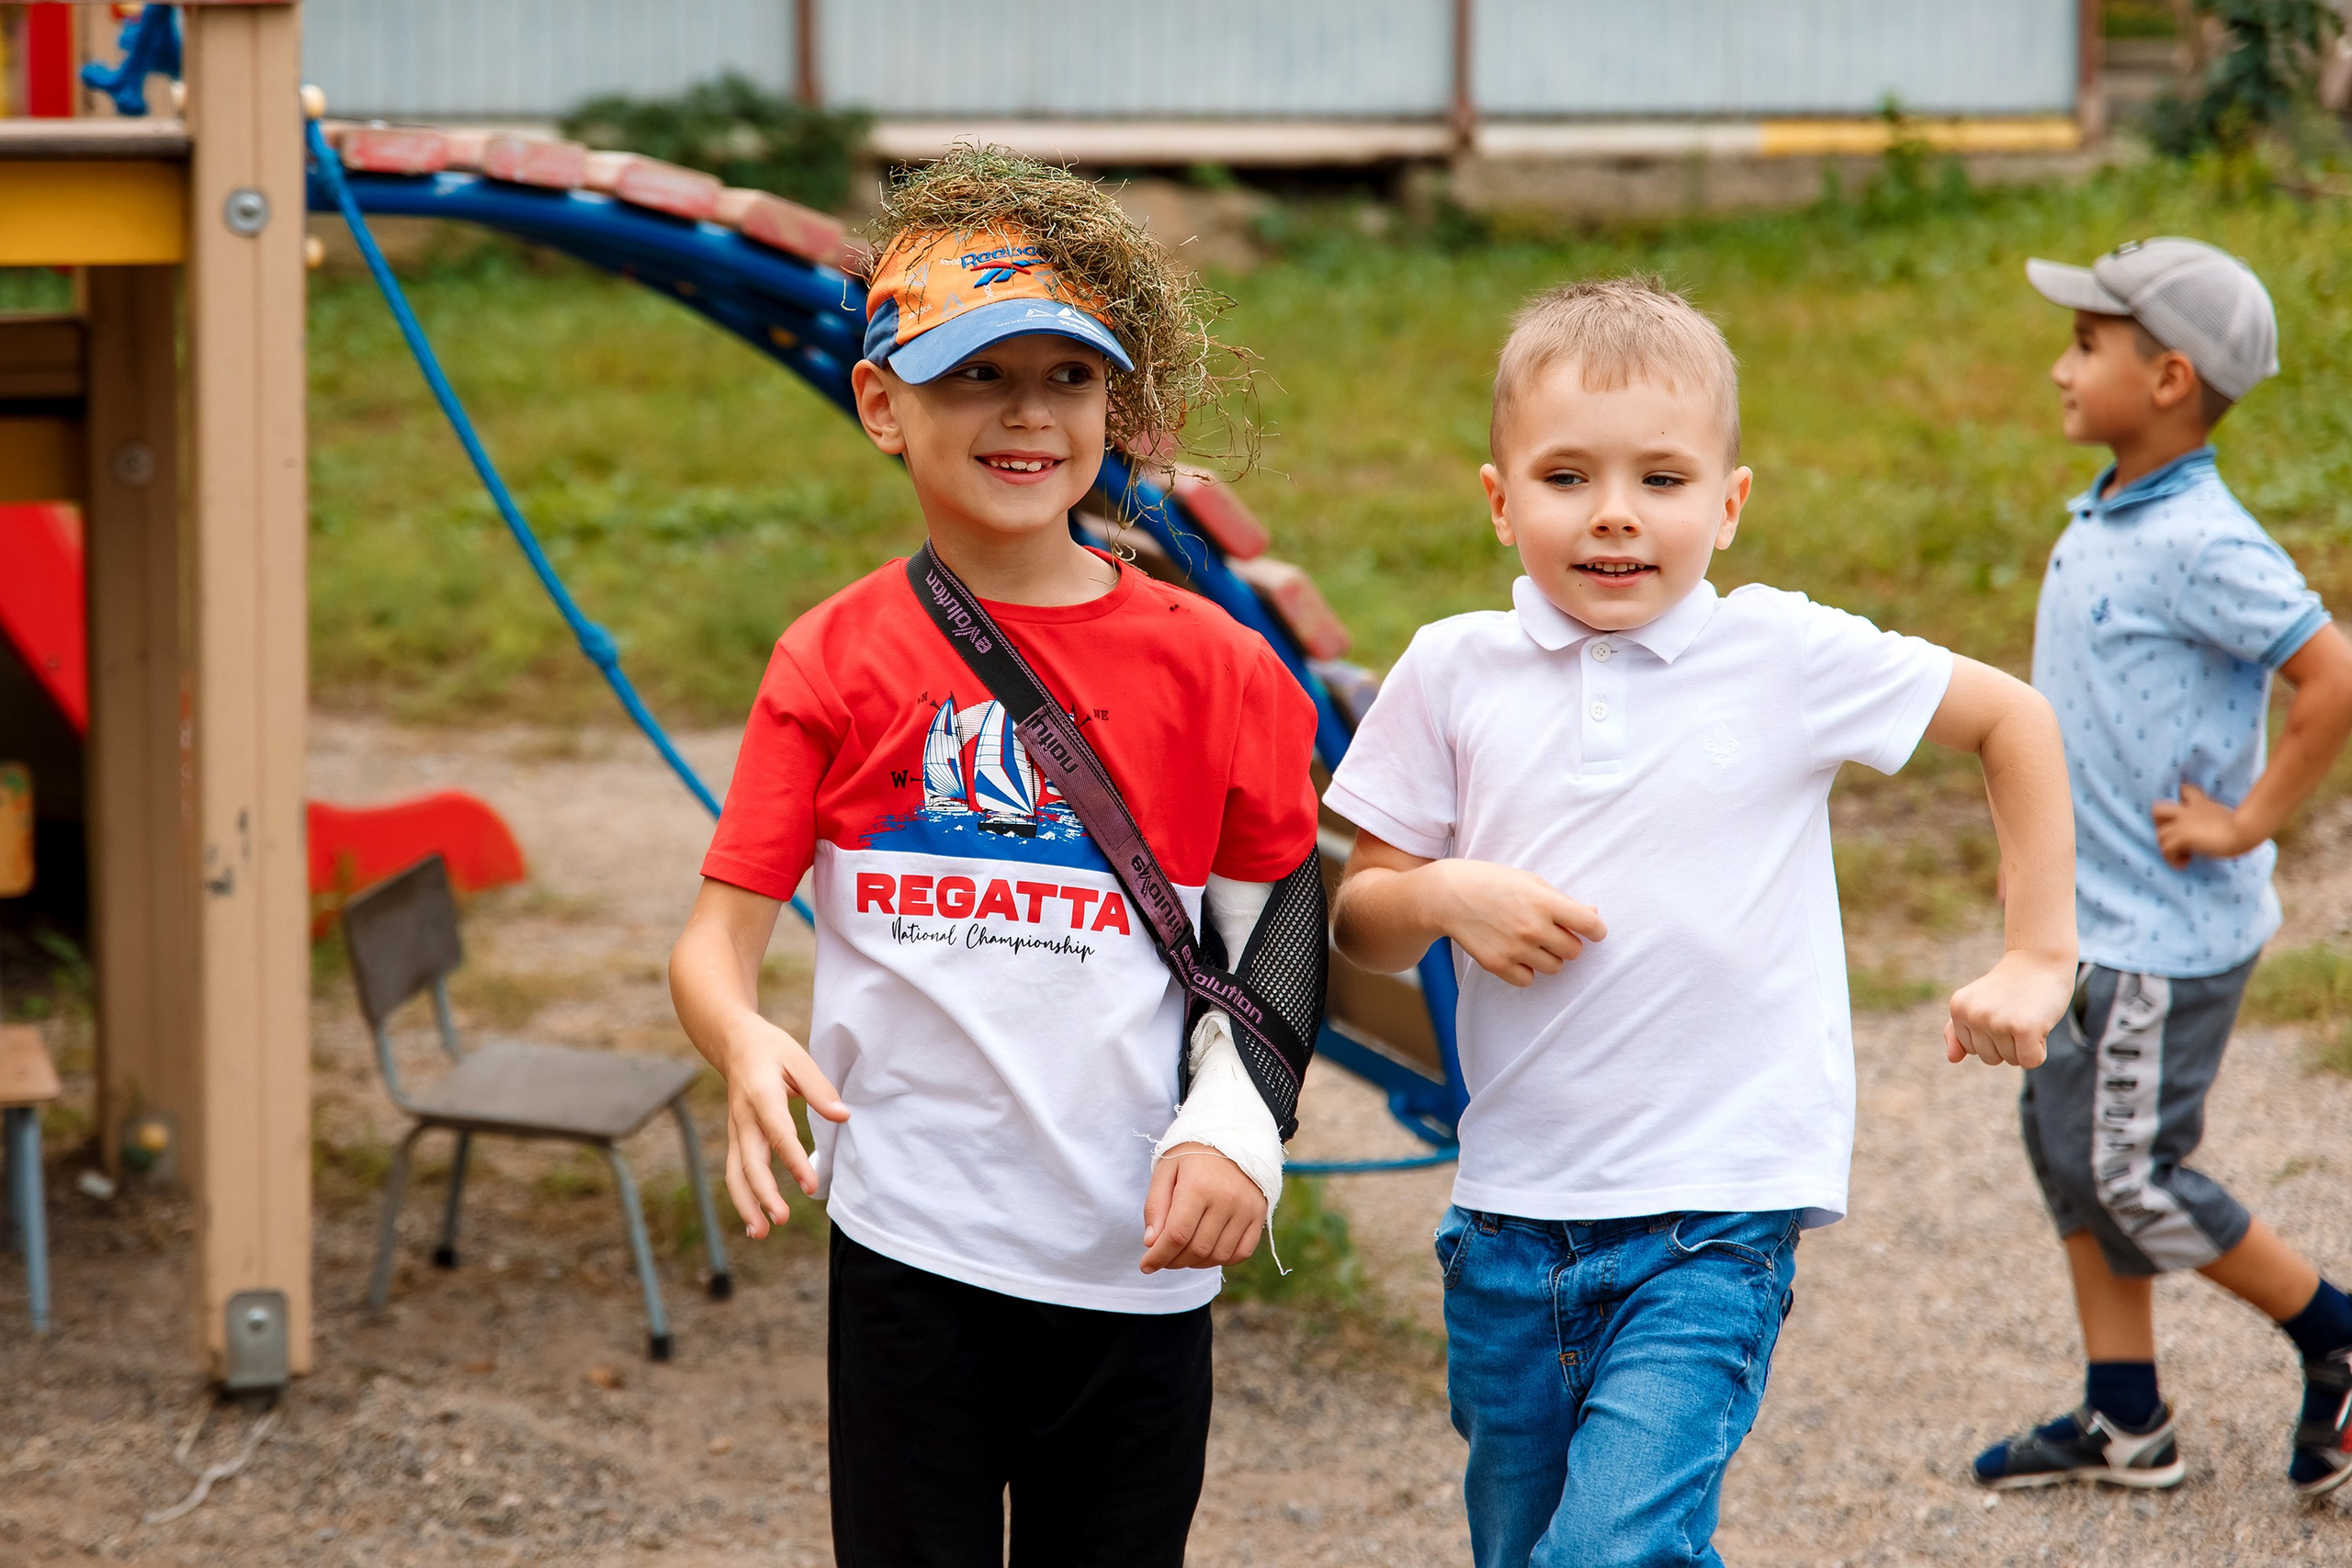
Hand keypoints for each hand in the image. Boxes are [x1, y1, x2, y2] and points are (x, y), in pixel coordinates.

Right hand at [720, 1018, 848, 1239]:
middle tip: (782, 1219)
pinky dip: (742, 1199)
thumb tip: (843, 1115)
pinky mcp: (735, 1139)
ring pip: (735, 1173)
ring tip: (761, 1233)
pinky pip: (734, 1173)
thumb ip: (820, 1089)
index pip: (778, 1133)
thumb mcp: (798, 1058)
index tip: (810, 1185)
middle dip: (763, 1193)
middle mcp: (743, 1118)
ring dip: (747, 1205)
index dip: (793, 1160)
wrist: (733, 1043)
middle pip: (749, 1161)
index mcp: (761, 1095)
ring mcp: (735, 1131)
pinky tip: (754, 1224)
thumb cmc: (771, 1049)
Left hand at [1140, 1143, 1266, 1272]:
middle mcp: (1226, 1199)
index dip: (1159, 1256)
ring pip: (1218, 1255)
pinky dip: (1222, 1260)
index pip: (1177, 1235)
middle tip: (1163, 1258)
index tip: (1145, 1265)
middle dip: (1174, 1261)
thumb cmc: (1192, 1156)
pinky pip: (1241, 1253)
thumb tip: (1151, 1244)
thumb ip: (1155, 1207)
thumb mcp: (1166, 1171)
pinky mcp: (1259, 1214)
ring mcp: (1246, 1209)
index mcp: (1198, 1186)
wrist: (1233, 1137)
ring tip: (1183, 1253)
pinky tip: (1208, 1251)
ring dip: (1196, 1263)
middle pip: (1197, 1249)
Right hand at [1427, 859, 1606, 986]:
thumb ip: (1563, 901)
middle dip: (1566, 942)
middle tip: (1550, 931)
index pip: (1591, 926)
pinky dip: (1526, 970)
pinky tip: (1514, 953)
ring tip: (1529, 941)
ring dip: (1548, 957)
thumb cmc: (1492, 882)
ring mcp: (1515, 949)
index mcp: (1545, 902)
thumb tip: (1594, 916)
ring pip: (1554, 968)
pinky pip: (1528, 980)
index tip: (1591, 930)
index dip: (1596, 930)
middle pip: (1574, 951)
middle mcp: (1533, 927)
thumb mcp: (1530, 881)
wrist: (1446, 895)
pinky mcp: (1498, 964)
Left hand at [1943, 949, 2073, 1068]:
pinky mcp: (2024, 1028)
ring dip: (2024, 1044)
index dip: (1992, 1036)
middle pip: (1990, 1058)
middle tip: (2016, 1012)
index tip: (2001, 1010)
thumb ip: (1958, 1030)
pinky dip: (2039, 1050)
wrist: (2041, 959)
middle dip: (2007, 1043)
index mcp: (1958, 1008)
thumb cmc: (2011, 985)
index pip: (1971, 1050)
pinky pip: (2030, 1061)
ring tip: (2027, 1014)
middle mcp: (1974, 1015)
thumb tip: (1952, 1059)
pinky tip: (2039, 1025)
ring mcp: (1997, 1021)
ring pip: (2011, 1060)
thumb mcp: (1978, 1002)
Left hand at [2151, 784, 2255, 867]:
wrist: (2244, 830)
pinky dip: (2171, 859)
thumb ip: (2213, 817)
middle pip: (2157, 809)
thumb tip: (2214, 830)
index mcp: (2200, 803)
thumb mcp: (2226, 816)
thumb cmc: (2243, 827)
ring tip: (2183, 855)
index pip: (2184, 790)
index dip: (2180, 800)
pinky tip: (2185, 863)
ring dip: (2167, 847)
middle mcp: (2187, 811)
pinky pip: (2165, 849)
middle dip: (2159, 824)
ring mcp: (2182, 823)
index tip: (2183, 810)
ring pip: (2159, 834)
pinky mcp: (2182, 837)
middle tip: (2173, 836)